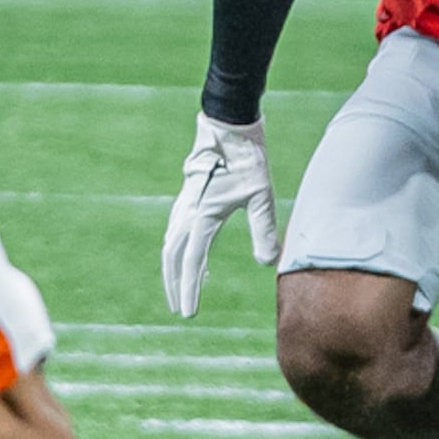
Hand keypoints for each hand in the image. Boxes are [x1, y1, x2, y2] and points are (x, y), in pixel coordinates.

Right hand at [159, 114, 278, 317]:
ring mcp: (184, 205)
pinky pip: (176, 232)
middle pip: (173, 258)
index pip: (193, 263)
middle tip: (180, 309)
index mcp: (203, 216)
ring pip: (171, 245)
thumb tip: (267, 263)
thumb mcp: (261, 195)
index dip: (190, 291)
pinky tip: (192, 256)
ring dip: (173, 269)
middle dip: (175, 285)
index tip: (188, 314)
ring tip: (183, 289)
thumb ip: (263, 229)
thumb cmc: (247, 158)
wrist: (228, 125)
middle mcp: (187, 213)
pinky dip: (178, 251)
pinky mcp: (188, 197)